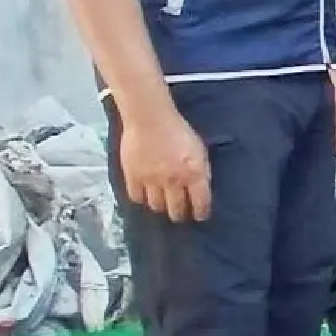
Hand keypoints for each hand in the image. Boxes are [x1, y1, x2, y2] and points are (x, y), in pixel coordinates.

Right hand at [117, 107, 211, 223]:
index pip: (200, 203)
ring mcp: (151, 180)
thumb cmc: (179, 131)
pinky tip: (145, 195)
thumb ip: (202, 170)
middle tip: (179, 214)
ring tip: (162, 204)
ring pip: (156, 206)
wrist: (149, 118)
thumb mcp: (200, 150)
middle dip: (179, 214)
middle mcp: (173, 181)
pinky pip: (136, 197)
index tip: (199, 216)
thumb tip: (202, 188)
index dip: (201, 212)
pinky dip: (141, 198)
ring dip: (161, 207)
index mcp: (193, 174)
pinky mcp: (133, 176)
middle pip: (176, 209)